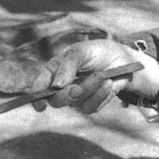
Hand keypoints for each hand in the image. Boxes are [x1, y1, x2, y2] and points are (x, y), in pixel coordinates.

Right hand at [34, 39, 158, 114]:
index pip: (40, 86)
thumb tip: (56, 85)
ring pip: (75, 103)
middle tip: (78, 89)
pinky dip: (100, 95)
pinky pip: (91, 107)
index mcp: (54, 71)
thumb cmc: (97, 52)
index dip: (36, 96)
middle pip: (56, 100)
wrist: (121, 59)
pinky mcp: (91, 103)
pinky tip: (109, 83)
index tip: (40, 105)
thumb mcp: (81, 51)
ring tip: (102, 77)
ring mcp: (76, 97)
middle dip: (68, 95)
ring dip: (89, 90)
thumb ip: (68, 65)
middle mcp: (62, 87)